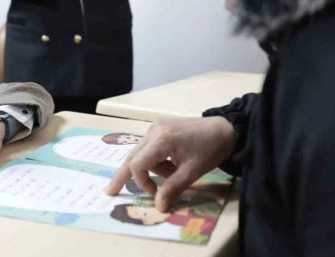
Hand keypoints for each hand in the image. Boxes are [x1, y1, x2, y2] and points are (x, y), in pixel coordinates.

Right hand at [105, 117, 235, 211]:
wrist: (224, 129)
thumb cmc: (209, 150)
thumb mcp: (192, 172)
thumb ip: (173, 188)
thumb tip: (158, 207)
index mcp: (161, 139)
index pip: (138, 164)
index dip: (142, 182)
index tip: (156, 192)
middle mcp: (153, 130)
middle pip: (132, 157)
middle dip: (124, 175)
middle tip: (110, 191)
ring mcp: (155, 127)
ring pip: (142, 154)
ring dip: (152, 168)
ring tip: (173, 172)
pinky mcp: (159, 127)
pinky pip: (149, 147)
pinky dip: (156, 160)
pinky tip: (171, 164)